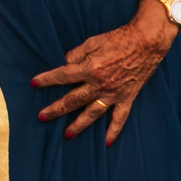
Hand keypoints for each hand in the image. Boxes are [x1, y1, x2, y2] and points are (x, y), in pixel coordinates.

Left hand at [32, 6, 177, 142]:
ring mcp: (114, 93)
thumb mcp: (92, 42)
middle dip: (56, 109)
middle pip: (74, 99)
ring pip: (93, 113)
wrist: (146, 42)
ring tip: (67, 134)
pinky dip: (114, 131)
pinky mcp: (127, 97)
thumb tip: (65, 64)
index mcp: (90, 69)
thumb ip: (76, 54)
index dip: (46, 79)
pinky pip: (120, 117)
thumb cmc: (118, 38)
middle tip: (42, 117)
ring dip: (79, 124)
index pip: (62, 76)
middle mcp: (100, 84)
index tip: (33, 83)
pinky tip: (106, 142)